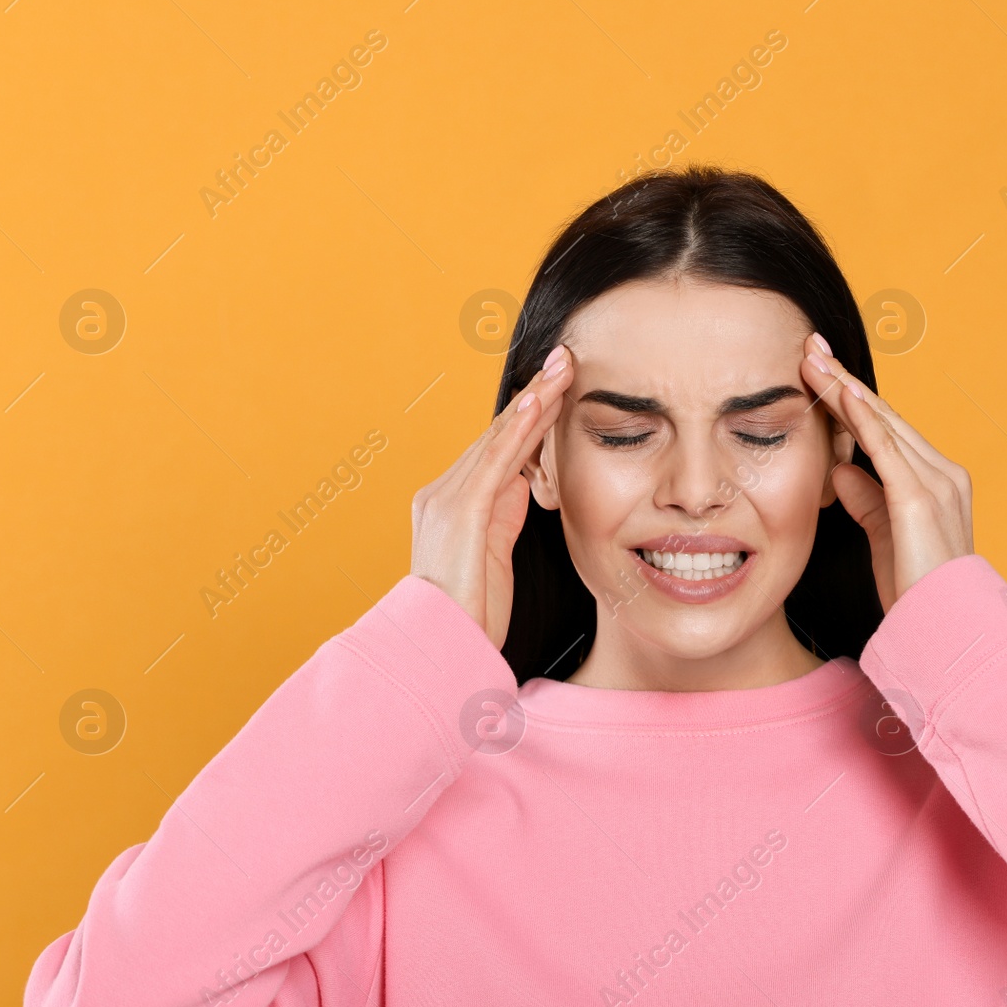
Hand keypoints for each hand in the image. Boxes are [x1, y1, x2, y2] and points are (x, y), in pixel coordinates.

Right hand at [410, 345, 573, 647]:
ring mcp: (447, 499)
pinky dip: (519, 429)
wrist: (440, 648)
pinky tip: (540, 402)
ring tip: (563, 369)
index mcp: (452, 502)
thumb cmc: (470, 612)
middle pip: (498, 433)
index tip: (559, 385)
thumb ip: (504, 515)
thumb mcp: (494, 554)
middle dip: (535, 394)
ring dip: (535, 399)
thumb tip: (526, 482)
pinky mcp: (460, 512)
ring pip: (499, 438)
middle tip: (566, 358)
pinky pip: (495, 461)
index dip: (531, 414)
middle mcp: (442, 491)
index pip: (498, 447)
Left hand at [799, 332, 973, 611]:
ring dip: (843, 388)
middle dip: (842, 381)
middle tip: (809, 347)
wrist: (943, 627)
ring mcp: (936, 481)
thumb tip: (840, 469)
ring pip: (883, 422)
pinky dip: (864, 417)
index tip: (819, 372)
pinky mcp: (920, 496)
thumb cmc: (915, 589)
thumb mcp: (884, 536)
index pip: (886, 429)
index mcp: (936, 480)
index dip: (850, 400)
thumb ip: (867, 500)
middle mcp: (942, 472)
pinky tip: (841, 392)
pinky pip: (887, 447)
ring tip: (811, 359)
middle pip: (884, 415)